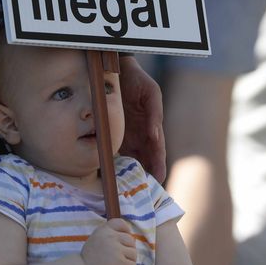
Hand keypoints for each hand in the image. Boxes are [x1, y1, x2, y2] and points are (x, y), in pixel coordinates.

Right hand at [81, 218, 136, 264]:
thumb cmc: (90, 257)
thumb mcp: (97, 238)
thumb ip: (110, 234)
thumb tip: (131, 237)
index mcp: (104, 229)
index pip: (121, 223)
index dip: (126, 231)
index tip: (124, 240)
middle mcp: (111, 237)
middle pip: (131, 240)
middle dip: (128, 249)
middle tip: (119, 257)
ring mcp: (116, 249)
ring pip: (134, 253)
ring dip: (129, 261)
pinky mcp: (120, 262)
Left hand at [119, 56, 165, 181]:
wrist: (117, 70)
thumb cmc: (138, 81)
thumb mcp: (151, 93)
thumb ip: (154, 114)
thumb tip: (156, 135)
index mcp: (152, 129)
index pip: (157, 152)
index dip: (158, 166)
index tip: (158, 180)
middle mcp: (139, 136)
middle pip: (143, 162)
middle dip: (143, 177)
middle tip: (141, 194)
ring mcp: (125, 137)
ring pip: (127, 161)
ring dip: (126, 175)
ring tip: (123, 191)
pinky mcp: (110, 134)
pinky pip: (110, 151)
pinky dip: (110, 163)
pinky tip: (107, 175)